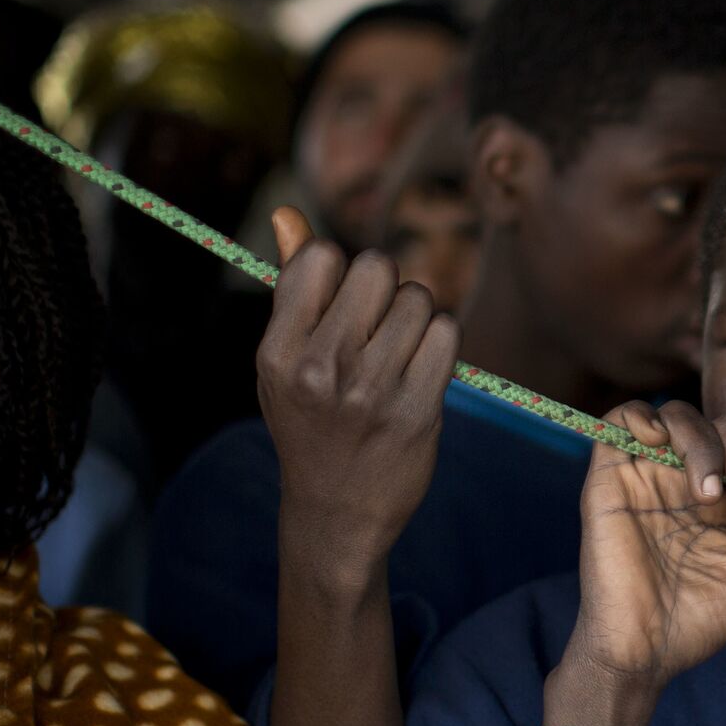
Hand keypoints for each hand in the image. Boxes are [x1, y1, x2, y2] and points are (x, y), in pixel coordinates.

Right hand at [258, 207, 458, 576]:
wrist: (337, 513)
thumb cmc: (310, 422)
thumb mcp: (283, 360)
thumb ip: (292, 286)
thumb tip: (288, 213)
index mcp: (278, 351)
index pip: (323, 257)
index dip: (341, 270)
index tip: (342, 305)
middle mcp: (321, 368)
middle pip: (378, 268)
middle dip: (384, 288)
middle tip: (377, 327)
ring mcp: (371, 391)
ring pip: (419, 298)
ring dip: (417, 315)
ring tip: (398, 351)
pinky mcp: (418, 410)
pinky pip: (447, 332)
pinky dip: (441, 341)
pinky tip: (422, 368)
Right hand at [563, 400, 725, 700]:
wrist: (640, 655)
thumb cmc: (694, 624)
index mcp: (724, 502)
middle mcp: (687, 480)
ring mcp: (650, 475)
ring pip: (684, 416)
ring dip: (708, 445)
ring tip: (707, 496)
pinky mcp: (610, 476)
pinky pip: (625, 416)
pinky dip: (647, 418)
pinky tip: (666, 451)